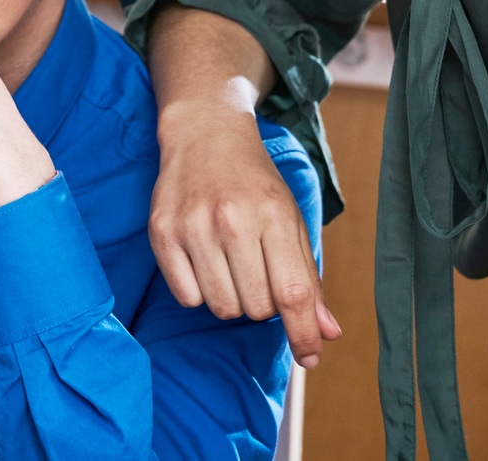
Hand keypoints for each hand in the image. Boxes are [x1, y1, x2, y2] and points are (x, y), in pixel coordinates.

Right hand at [146, 5, 339, 366]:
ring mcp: (193, 225)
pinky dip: (199, 291)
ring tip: (231, 265)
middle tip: (257, 272)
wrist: (204, 131)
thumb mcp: (290, 219)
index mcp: (273, 215)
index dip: (303, 334)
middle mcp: (232, 220)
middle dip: (263, 303)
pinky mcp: (162, 231)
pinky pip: (187, 297)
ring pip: (222, 307)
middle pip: (256, 308)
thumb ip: (307, 277)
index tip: (309, 357)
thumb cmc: (253, 182)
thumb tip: (325, 334)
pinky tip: (204, 260)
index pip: (292, 292)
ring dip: (232, 298)